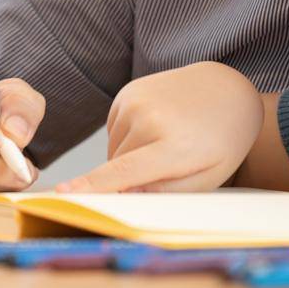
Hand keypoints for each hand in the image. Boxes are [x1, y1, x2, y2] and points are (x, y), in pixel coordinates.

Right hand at [58, 63, 262, 192]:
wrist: (226, 90)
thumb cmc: (221, 141)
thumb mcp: (206, 178)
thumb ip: (163, 193)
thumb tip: (121, 196)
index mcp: (173, 145)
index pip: (123, 172)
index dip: (91, 186)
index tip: (62, 194)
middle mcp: (150, 119)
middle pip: (116, 167)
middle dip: (132, 178)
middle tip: (170, 166)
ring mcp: (136, 101)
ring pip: (113, 150)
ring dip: (130, 157)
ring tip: (166, 144)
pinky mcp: (128, 92)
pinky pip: (114, 131)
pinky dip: (129, 138)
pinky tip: (155, 130)